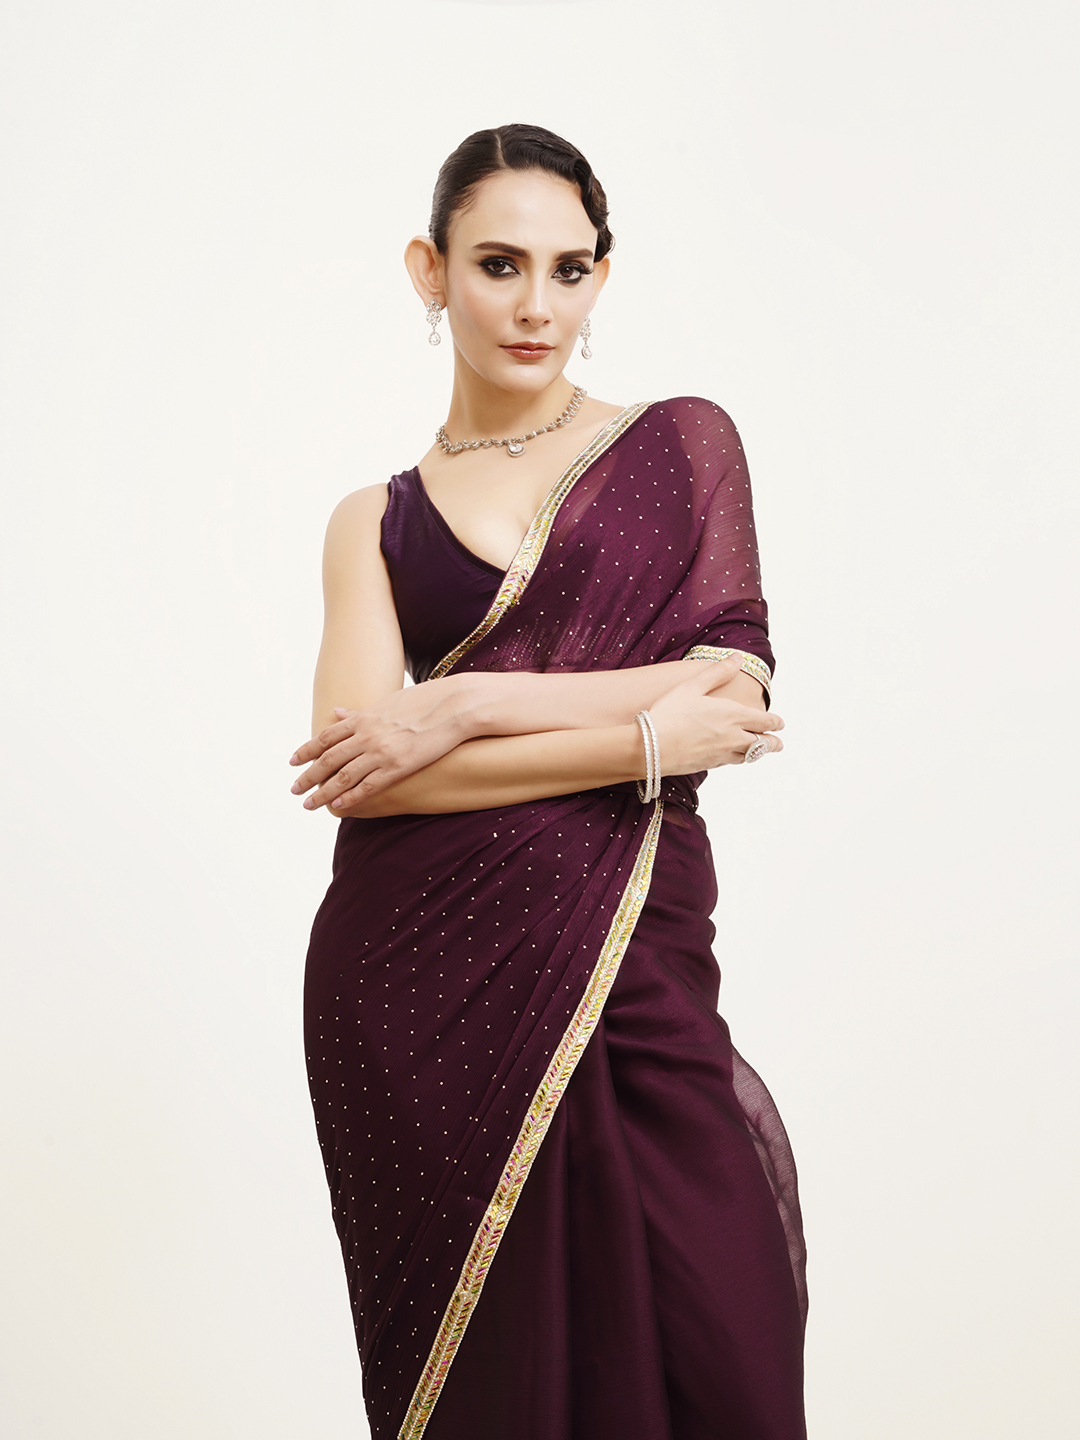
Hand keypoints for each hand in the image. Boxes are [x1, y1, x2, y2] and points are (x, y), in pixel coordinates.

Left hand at [289, 675, 482, 812]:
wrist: (454, 706)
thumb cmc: (425, 702)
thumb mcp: (387, 703)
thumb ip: (359, 712)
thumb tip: (336, 711)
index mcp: (364, 718)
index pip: (326, 737)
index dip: (307, 750)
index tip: (293, 761)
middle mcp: (366, 735)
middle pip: (328, 759)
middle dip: (308, 775)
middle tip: (294, 789)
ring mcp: (380, 751)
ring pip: (342, 776)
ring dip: (322, 792)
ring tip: (308, 804)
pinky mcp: (397, 766)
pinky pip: (367, 786)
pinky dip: (350, 797)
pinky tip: (338, 807)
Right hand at [647, 662, 784, 771]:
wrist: (651, 747)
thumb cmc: (670, 714)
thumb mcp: (693, 686)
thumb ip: (718, 672)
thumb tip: (738, 658)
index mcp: (732, 715)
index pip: (764, 721)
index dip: (775, 722)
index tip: (780, 723)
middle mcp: (732, 737)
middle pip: (762, 744)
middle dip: (774, 742)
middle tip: (779, 743)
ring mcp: (721, 754)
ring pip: (748, 756)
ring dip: (758, 753)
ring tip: (761, 751)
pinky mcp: (709, 765)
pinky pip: (730, 762)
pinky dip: (738, 759)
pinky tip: (733, 756)